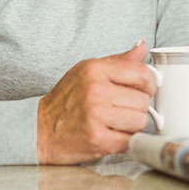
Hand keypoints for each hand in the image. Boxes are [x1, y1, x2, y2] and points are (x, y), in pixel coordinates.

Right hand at [37, 41, 158, 164]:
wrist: (38, 129)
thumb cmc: (65, 100)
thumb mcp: (88, 71)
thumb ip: (118, 61)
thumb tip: (141, 47)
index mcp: (96, 70)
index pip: (143, 74)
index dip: (150, 85)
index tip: (145, 91)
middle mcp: (96, 91)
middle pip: (144, 101)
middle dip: (138, 108)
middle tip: (122, 110)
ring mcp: (96, 116)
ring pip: (140, 122)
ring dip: (132, 126)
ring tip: (116, 123)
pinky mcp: (97, 140)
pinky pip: (129, 141)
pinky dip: (125, 141)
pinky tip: (112, 136)